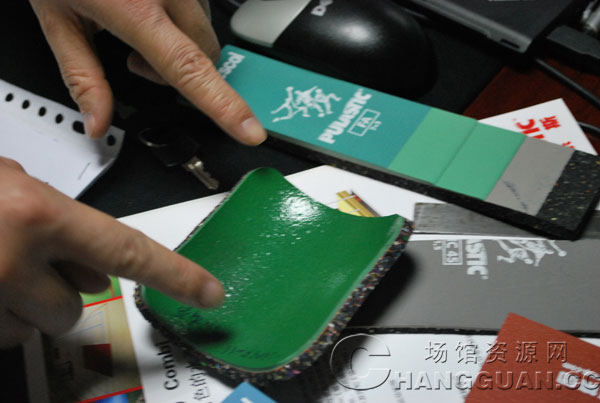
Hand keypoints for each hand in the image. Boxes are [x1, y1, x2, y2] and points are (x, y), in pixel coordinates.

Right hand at [0, 157, 224, 347]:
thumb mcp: (8, 182)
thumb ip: (63, 217)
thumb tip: (98, 266)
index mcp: (37, 214)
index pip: (130, 252)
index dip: (176, 275)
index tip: (208, 292)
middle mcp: (16, 260)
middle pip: (83, 298)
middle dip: (67, 283)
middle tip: (30, 252)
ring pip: (45, 321)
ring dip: (32, 300)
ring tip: (0, 262)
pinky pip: (11, 333)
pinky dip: (6, 313)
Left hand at [28, 0, 265, 144]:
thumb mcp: (58, 21)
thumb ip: (83, 78)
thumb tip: (98, 123)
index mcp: (135, 7)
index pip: (189, 68)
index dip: (223, 104)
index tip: (250, 129)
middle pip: (204, 55)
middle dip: (179, 71)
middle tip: (134, 57)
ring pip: (204, 32)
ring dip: (180, 44)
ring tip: (140, 27)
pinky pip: (200, 8)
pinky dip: (180, 20)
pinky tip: (150, 8)